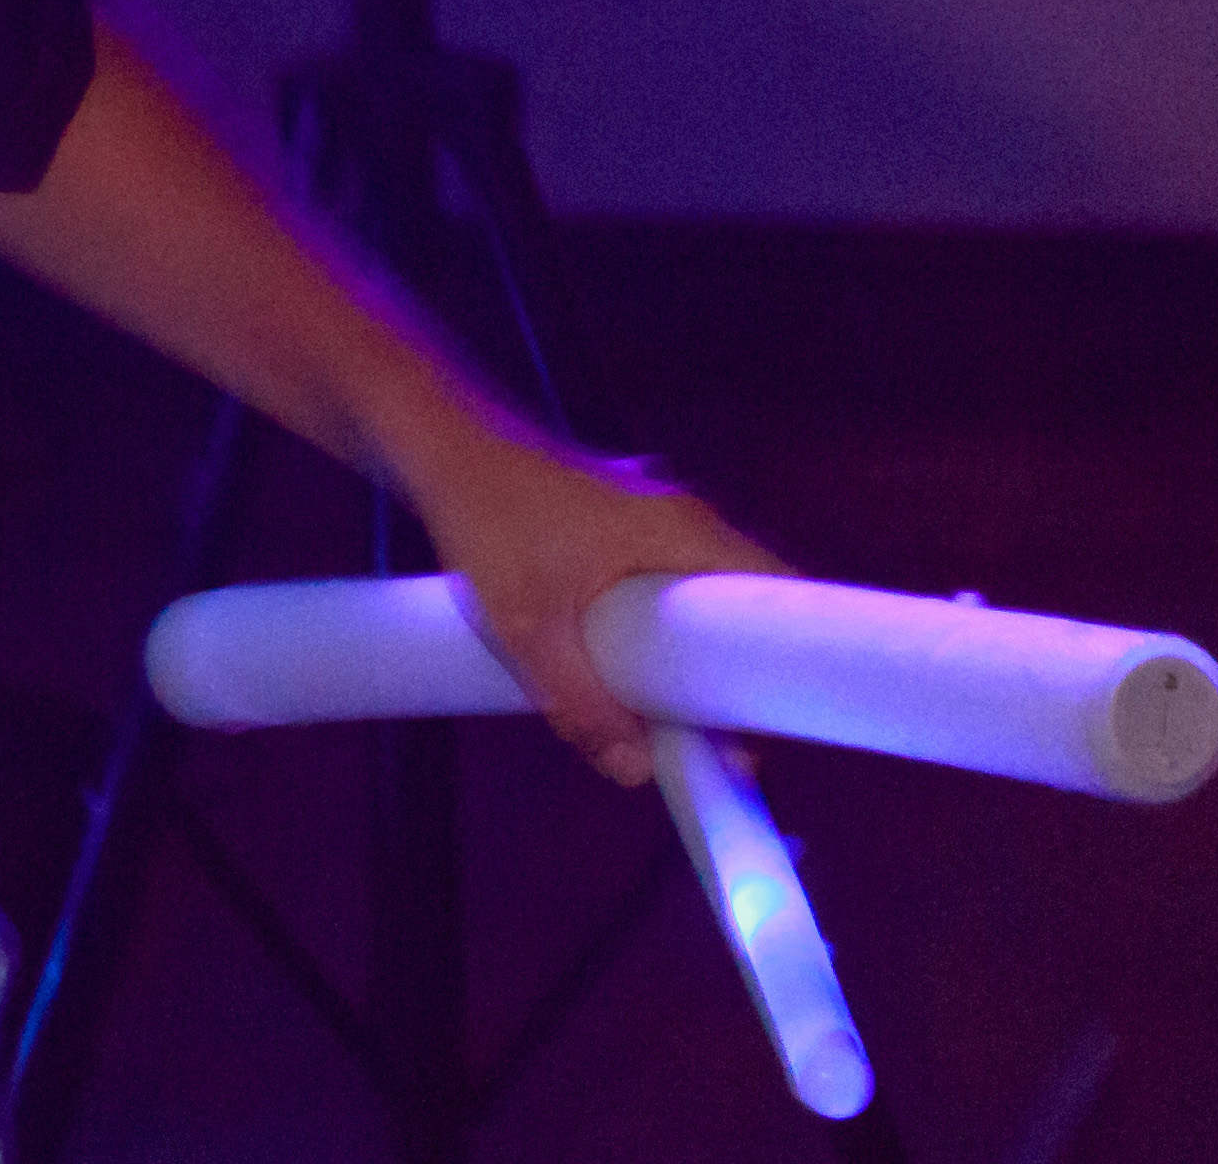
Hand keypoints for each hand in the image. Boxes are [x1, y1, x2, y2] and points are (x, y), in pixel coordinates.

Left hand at [387, 418, 785, 783]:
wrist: (433, 443)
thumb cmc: (486, 518)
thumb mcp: (528, 626)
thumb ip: (580, 703)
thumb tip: (635, 775)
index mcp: (684, 532)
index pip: (782, 597)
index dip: (785, 670)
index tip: (755, 732)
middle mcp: (682, 520)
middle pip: (743, 608)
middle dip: (729, 678)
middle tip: (708, 740)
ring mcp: (650, 517)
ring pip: (698, 600)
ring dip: (688, 656)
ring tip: (665, 718)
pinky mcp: (615, 524)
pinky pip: (662, 587)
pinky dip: (657, 630)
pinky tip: (623, 669)